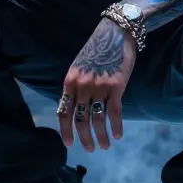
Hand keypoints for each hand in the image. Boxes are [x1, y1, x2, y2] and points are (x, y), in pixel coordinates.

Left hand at [59, 19, 134, 151]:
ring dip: (101, 136)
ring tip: (105, 146)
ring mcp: (99, 87)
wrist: (115, 33)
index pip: (64, 112)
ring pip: (97, 119)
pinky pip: (114, 112)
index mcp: (69, 82)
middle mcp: (82, 87)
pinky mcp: (116, 87)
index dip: (66, 130)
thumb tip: (76, 109)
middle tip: (90, 149)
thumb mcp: (79, 67)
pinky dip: (116, 126)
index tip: (69, 144)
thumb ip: (76, 87)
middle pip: (80, 119)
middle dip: (84, 138)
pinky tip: (118, 135)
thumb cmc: (97, 50)